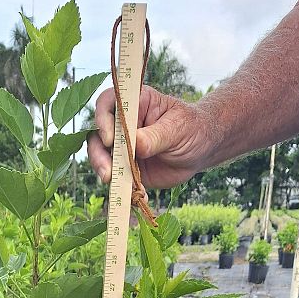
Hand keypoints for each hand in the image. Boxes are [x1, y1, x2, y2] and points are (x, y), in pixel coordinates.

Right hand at [88, 85, 214, 188]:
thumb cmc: (191, 129)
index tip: (110, 139)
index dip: (103, 119)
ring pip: (101, 157)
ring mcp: (123, 146)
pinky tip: (137, 194)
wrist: (201, 151)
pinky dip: (122, 187)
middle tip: (108, 172)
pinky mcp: (127, 167)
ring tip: (114, 183)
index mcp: (135, 103)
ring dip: (104, 171)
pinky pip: (117, 177)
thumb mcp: (177, 129)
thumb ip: (155, 136)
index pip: (108, 103)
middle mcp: (124, 124)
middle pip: (98, 135)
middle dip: (99, 154)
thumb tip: (134, 144)